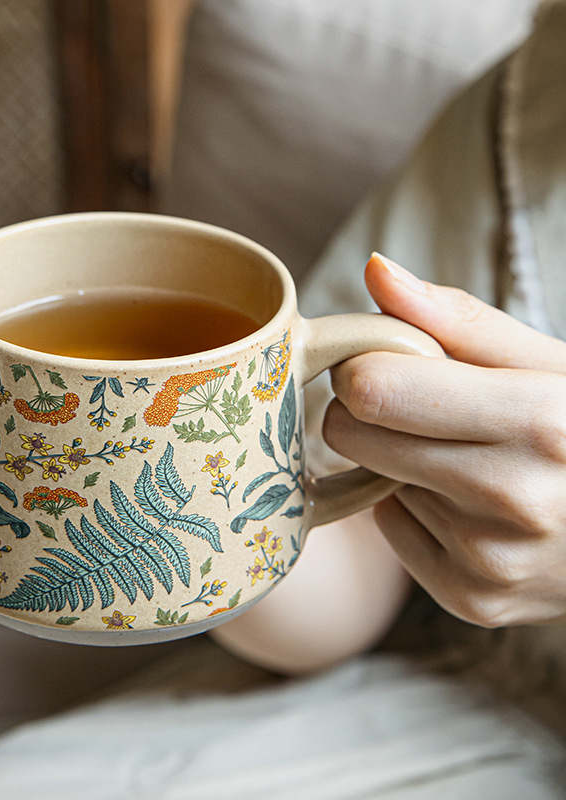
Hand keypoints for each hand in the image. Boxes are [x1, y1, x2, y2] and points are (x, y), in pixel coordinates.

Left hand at [323, 253, 565, 627]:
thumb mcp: (550, 363)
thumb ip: (456, 319)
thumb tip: (376, 270)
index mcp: (538, 422)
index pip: (371, 388)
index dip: (366, 367)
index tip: (392, 364)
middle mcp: (513, 499)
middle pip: (350, 434)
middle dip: (369, 411)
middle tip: (421, 408)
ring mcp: (489, 560)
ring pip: (370, 480)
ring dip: (401, 462)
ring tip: (470, 460)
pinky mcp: (471, 598)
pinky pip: (390, 528)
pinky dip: (416, 508)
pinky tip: (471, 506)